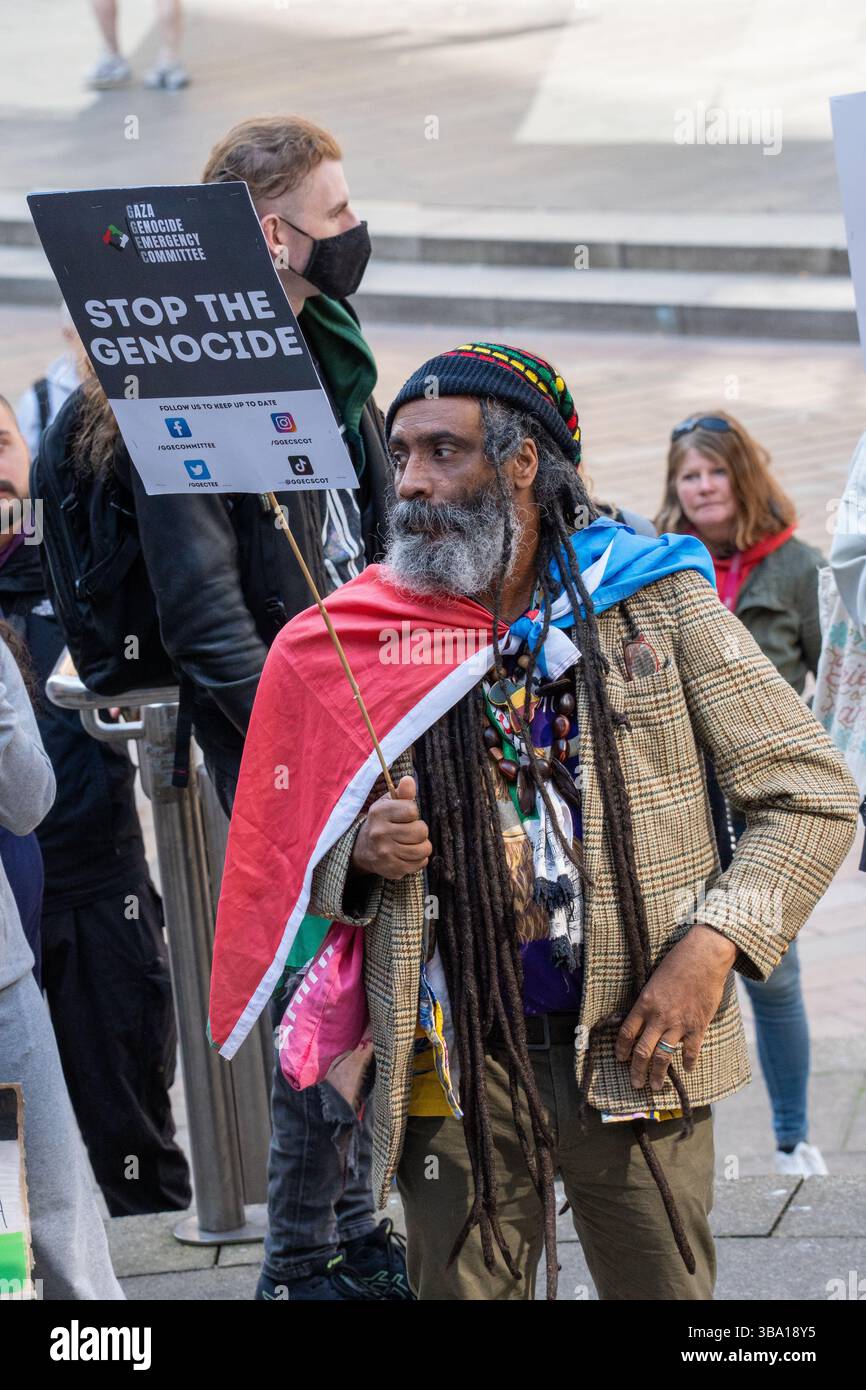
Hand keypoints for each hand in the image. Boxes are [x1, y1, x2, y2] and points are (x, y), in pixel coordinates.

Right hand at [350, 775, 431, 880]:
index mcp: (379, 813)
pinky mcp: (392, 870)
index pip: (412, 810)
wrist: (362, 849)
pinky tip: (407, 854)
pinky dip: (418, 859)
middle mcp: (380, 833)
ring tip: (412, 843)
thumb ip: (402, 793)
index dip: (413, 813)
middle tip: (410, 831)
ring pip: (423, 849)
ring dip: (422, 846)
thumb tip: (409, 780)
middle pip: (421, 831)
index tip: (406, 816)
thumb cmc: (382, 822)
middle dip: (420, 831)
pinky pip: (420, 864)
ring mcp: (385, 854)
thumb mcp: (388, 804)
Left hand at [614, 925, 737, 1091]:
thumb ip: (648, 1001)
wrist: (703, 956)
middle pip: (643, 1050)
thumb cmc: (677, 962)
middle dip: (637, 1071)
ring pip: (664, 1056)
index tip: (621, 1059)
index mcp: (644, 1003)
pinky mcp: (698, 1025)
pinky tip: (687, 1068)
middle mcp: (659, 1016)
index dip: (622, 1049)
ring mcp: (679, 1023)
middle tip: (635, 1084)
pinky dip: (688, 1062)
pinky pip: (690, 1050)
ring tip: (655, 1086)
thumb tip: (642, 1017)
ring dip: (658, 1074)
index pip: (627, 1033)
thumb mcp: (653, 979)